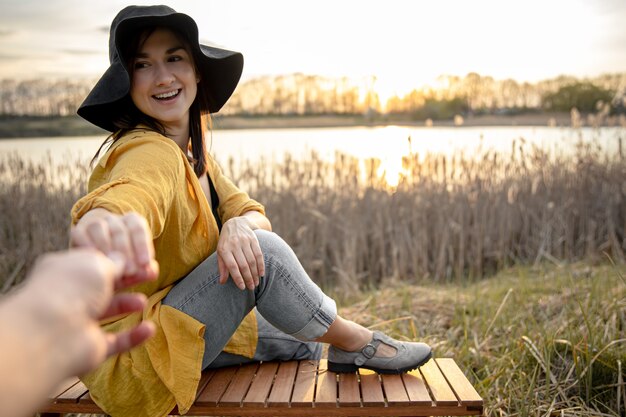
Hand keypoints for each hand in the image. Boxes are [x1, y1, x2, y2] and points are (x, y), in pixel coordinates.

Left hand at [26, 249, 156, 376]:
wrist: (51, 333)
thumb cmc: (71, 288)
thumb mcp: (97, 263)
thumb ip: (114, 261)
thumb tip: (124, 262)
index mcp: (65, 271)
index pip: (93, 262)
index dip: (116, 259)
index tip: (137, 258)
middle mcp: (69, 296)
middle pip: (104, 286)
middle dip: (128, 280)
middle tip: (150, 274)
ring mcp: (79, 322)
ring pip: (109, 311)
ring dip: (128, 305)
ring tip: (142, 302)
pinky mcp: (90, 347)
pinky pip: (117, 341)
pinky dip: (134, 336)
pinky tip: (149, 328)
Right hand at [70, 209, 158, 284]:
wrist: (93, 263)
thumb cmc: (120, 266)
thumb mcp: (133, 269)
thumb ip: (143, 271)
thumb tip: (153, 273)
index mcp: (132, 222)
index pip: (138, 228)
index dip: (142, 245)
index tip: (145, 264)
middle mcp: (113, 220)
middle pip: (120, 230)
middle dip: (126, 251)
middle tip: (130, 271)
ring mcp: (95, 224)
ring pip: (100, 228)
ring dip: (106, 247)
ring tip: (111, 266)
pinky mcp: (78, 232)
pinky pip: (81, 233)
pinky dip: (86, 244)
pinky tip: (92, 259)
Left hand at [217, 216, 264, 289]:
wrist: (235, 223)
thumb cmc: (226, 242)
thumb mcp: (220, 253)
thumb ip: (222, 267)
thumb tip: (222, 282)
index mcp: (224, 249)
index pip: (232, 266)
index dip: (238, 278)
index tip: (242, 287)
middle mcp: (234, 244)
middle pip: (243, 265)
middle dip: (248, 278)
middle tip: (251, 287)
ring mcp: (245, 241)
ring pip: (252, 260)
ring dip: (255, 273)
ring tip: (256, 283)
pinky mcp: (253, 239)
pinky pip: (259, 254)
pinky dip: (261, 265)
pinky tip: (261, 273)